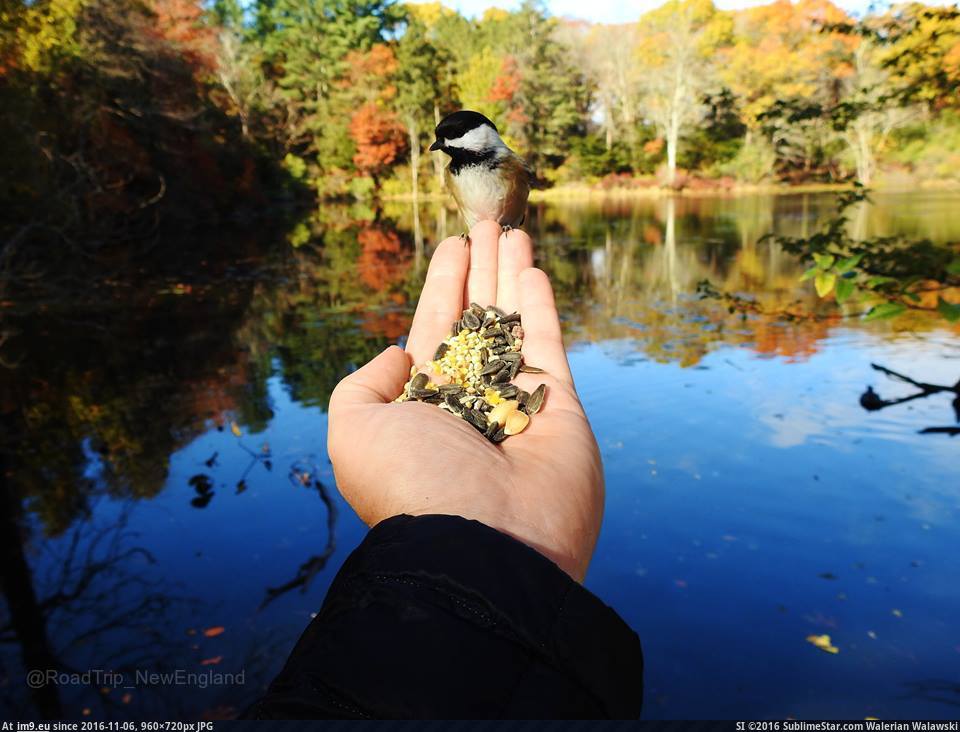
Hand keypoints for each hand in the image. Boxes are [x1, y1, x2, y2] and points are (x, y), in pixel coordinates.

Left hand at [328, 221, 603, 580]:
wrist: (484, 542)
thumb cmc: (412, 483)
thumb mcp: (354, 431)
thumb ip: (363, 387)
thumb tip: (397, 356)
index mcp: (423, 407)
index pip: (433, 332)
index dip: (443, 287)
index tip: (453, 246)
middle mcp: (470, 402)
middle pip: (476, 320)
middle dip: (480, 271)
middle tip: (485, 223)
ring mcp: (517, 405)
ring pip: (514, 324)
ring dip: (511, 275)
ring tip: (510, 229)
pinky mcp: (560, 411)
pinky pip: (547, 346)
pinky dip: (540, 306)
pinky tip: (531, 267)